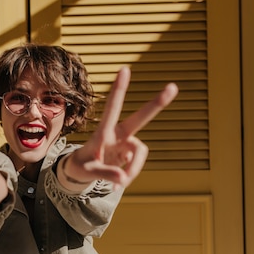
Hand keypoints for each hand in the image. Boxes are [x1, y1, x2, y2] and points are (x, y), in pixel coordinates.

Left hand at [64, 67, 177, 188]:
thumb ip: (104, 173)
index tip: (124, 69)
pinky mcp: (130, 152)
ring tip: (115, 184)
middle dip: (157, 104)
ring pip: (140, 154)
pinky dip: (129, 176)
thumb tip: (122, 178)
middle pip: (141, 118)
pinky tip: (117, 183)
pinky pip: (136, 165)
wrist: (81, 171)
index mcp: (104, 132)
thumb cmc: (80, 166)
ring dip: (132, 171)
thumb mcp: (86, 172)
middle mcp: (118, 133)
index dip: (118, 90)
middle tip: (173, 86)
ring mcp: (126, 142)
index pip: (112, 108)